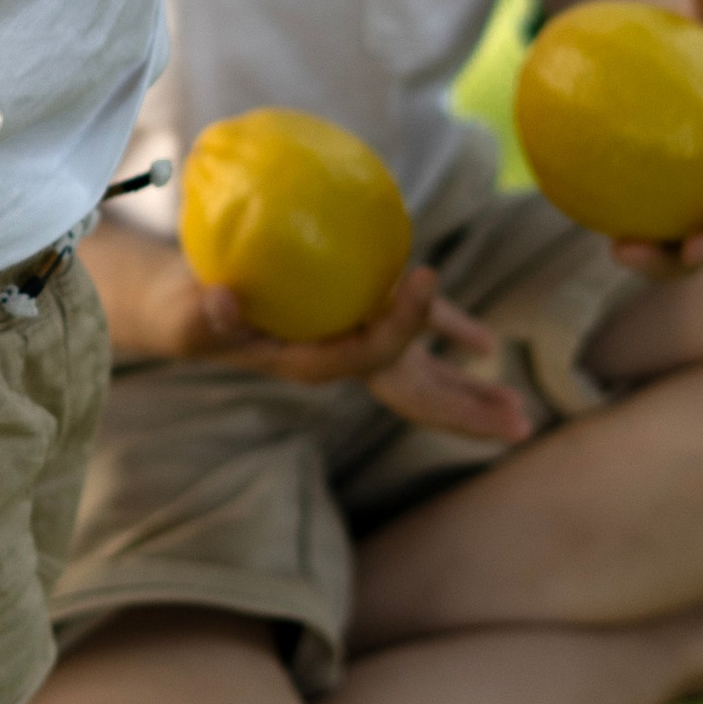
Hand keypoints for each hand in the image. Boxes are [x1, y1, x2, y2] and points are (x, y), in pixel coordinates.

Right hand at [90, 226, 531, 441]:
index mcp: (310, 363)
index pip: (368, 354)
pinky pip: (410, 330)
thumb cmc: (182, 310)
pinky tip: (484, 342)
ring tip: (518, 412)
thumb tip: (223, 300)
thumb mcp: (185, 313)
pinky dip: (448, 331)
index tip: (423, 277)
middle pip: (411, 394)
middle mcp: (339, 360)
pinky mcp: (354, 316)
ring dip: (469, 391)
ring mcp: (350, 343)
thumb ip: (203, 312)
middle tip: (520, 425)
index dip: (401, 324)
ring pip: (420, 374)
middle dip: (464, 411)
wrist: (183, 307)